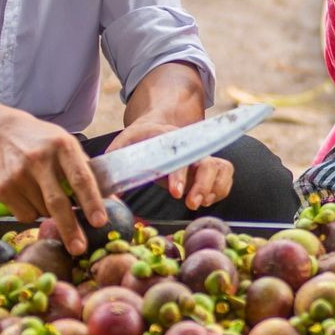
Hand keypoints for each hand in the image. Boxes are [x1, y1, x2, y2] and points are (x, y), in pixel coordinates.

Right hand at [0, 113, 106, 255]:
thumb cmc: (46, 144)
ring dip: (51, 214)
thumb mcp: (68, 147)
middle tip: (80, 248)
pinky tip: (28, 193)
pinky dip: (32, 213)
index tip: (100, 222)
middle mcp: (38, 159)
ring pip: (41, 212)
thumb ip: (88, 173)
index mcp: (63, 146)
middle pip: (57, 202)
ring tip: (46, 193)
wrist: (4, 134)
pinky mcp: (1, 186)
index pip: (80, 178)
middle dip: (70, 228)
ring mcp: (17, 173)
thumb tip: (114, 202)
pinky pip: (24, 215)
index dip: (91, 202)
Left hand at [109, 88, 231, 208]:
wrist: (157, 130)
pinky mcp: (211, 167)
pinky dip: (220, 191)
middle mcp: (190, 147)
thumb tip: (109, 189)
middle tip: (191, 204)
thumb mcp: (124, 143)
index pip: (179, 157)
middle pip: (206, 164)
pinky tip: (206, 200)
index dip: (179, 176)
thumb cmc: (140, 141)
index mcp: (169, 140)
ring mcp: (203, 156)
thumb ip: (115, 160)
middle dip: (202, 185)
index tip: (175, 193)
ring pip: (221, 169)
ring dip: (214, 189)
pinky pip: (225, 178)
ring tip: (199, 203)